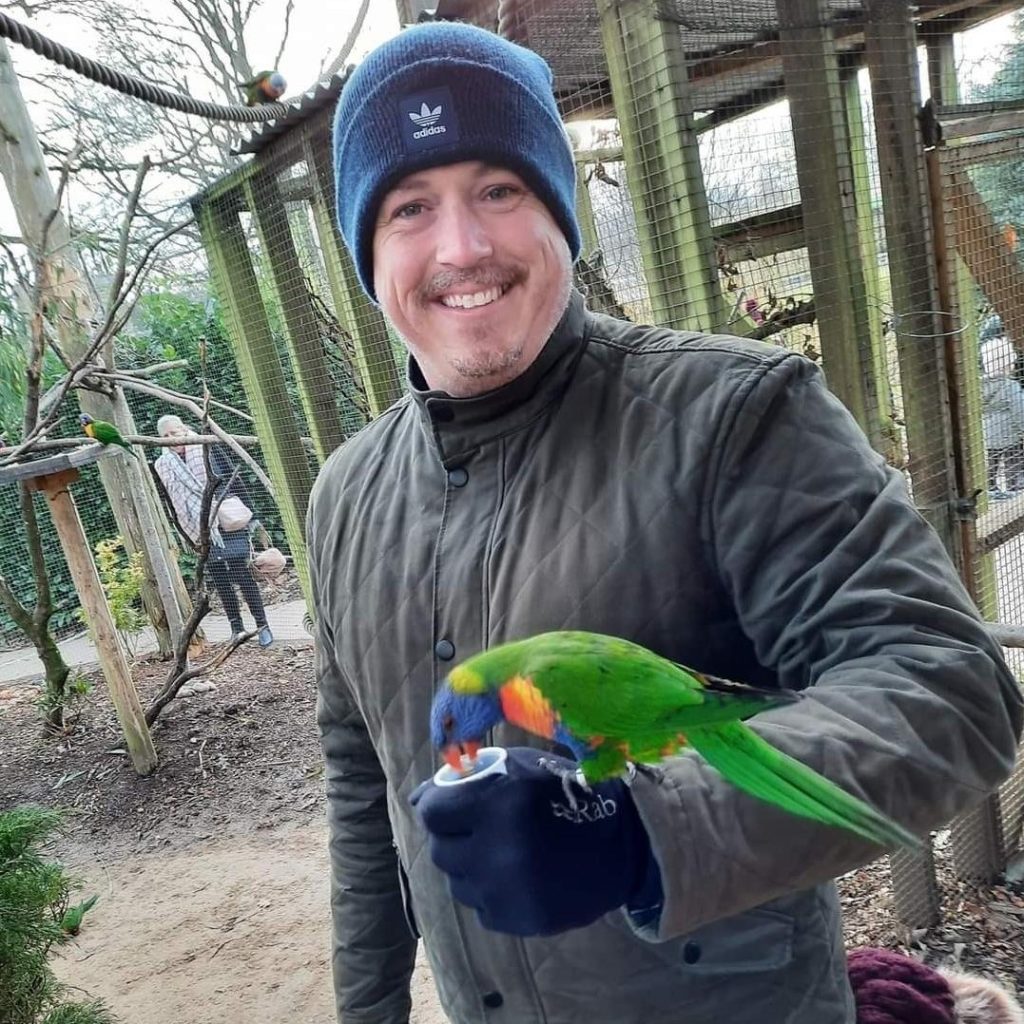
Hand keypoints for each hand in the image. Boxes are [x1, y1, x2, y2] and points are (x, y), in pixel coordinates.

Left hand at [410, 747, 659, 935]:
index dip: (440, 808)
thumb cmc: (562, 792)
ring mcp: (509, 892)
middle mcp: (498, 851)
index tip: (455, 807)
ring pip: (459, 883)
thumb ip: (467, 779)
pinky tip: (517, 876)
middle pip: (441, 850)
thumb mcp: (518, 768)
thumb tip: (418, 799)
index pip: (432, 813)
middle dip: (454, 837)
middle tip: (480, 829)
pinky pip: (482, 909)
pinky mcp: (521, 921)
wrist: (624, 841)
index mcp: (497, 804)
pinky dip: (492, 894)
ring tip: (503, 852)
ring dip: (471, 866)